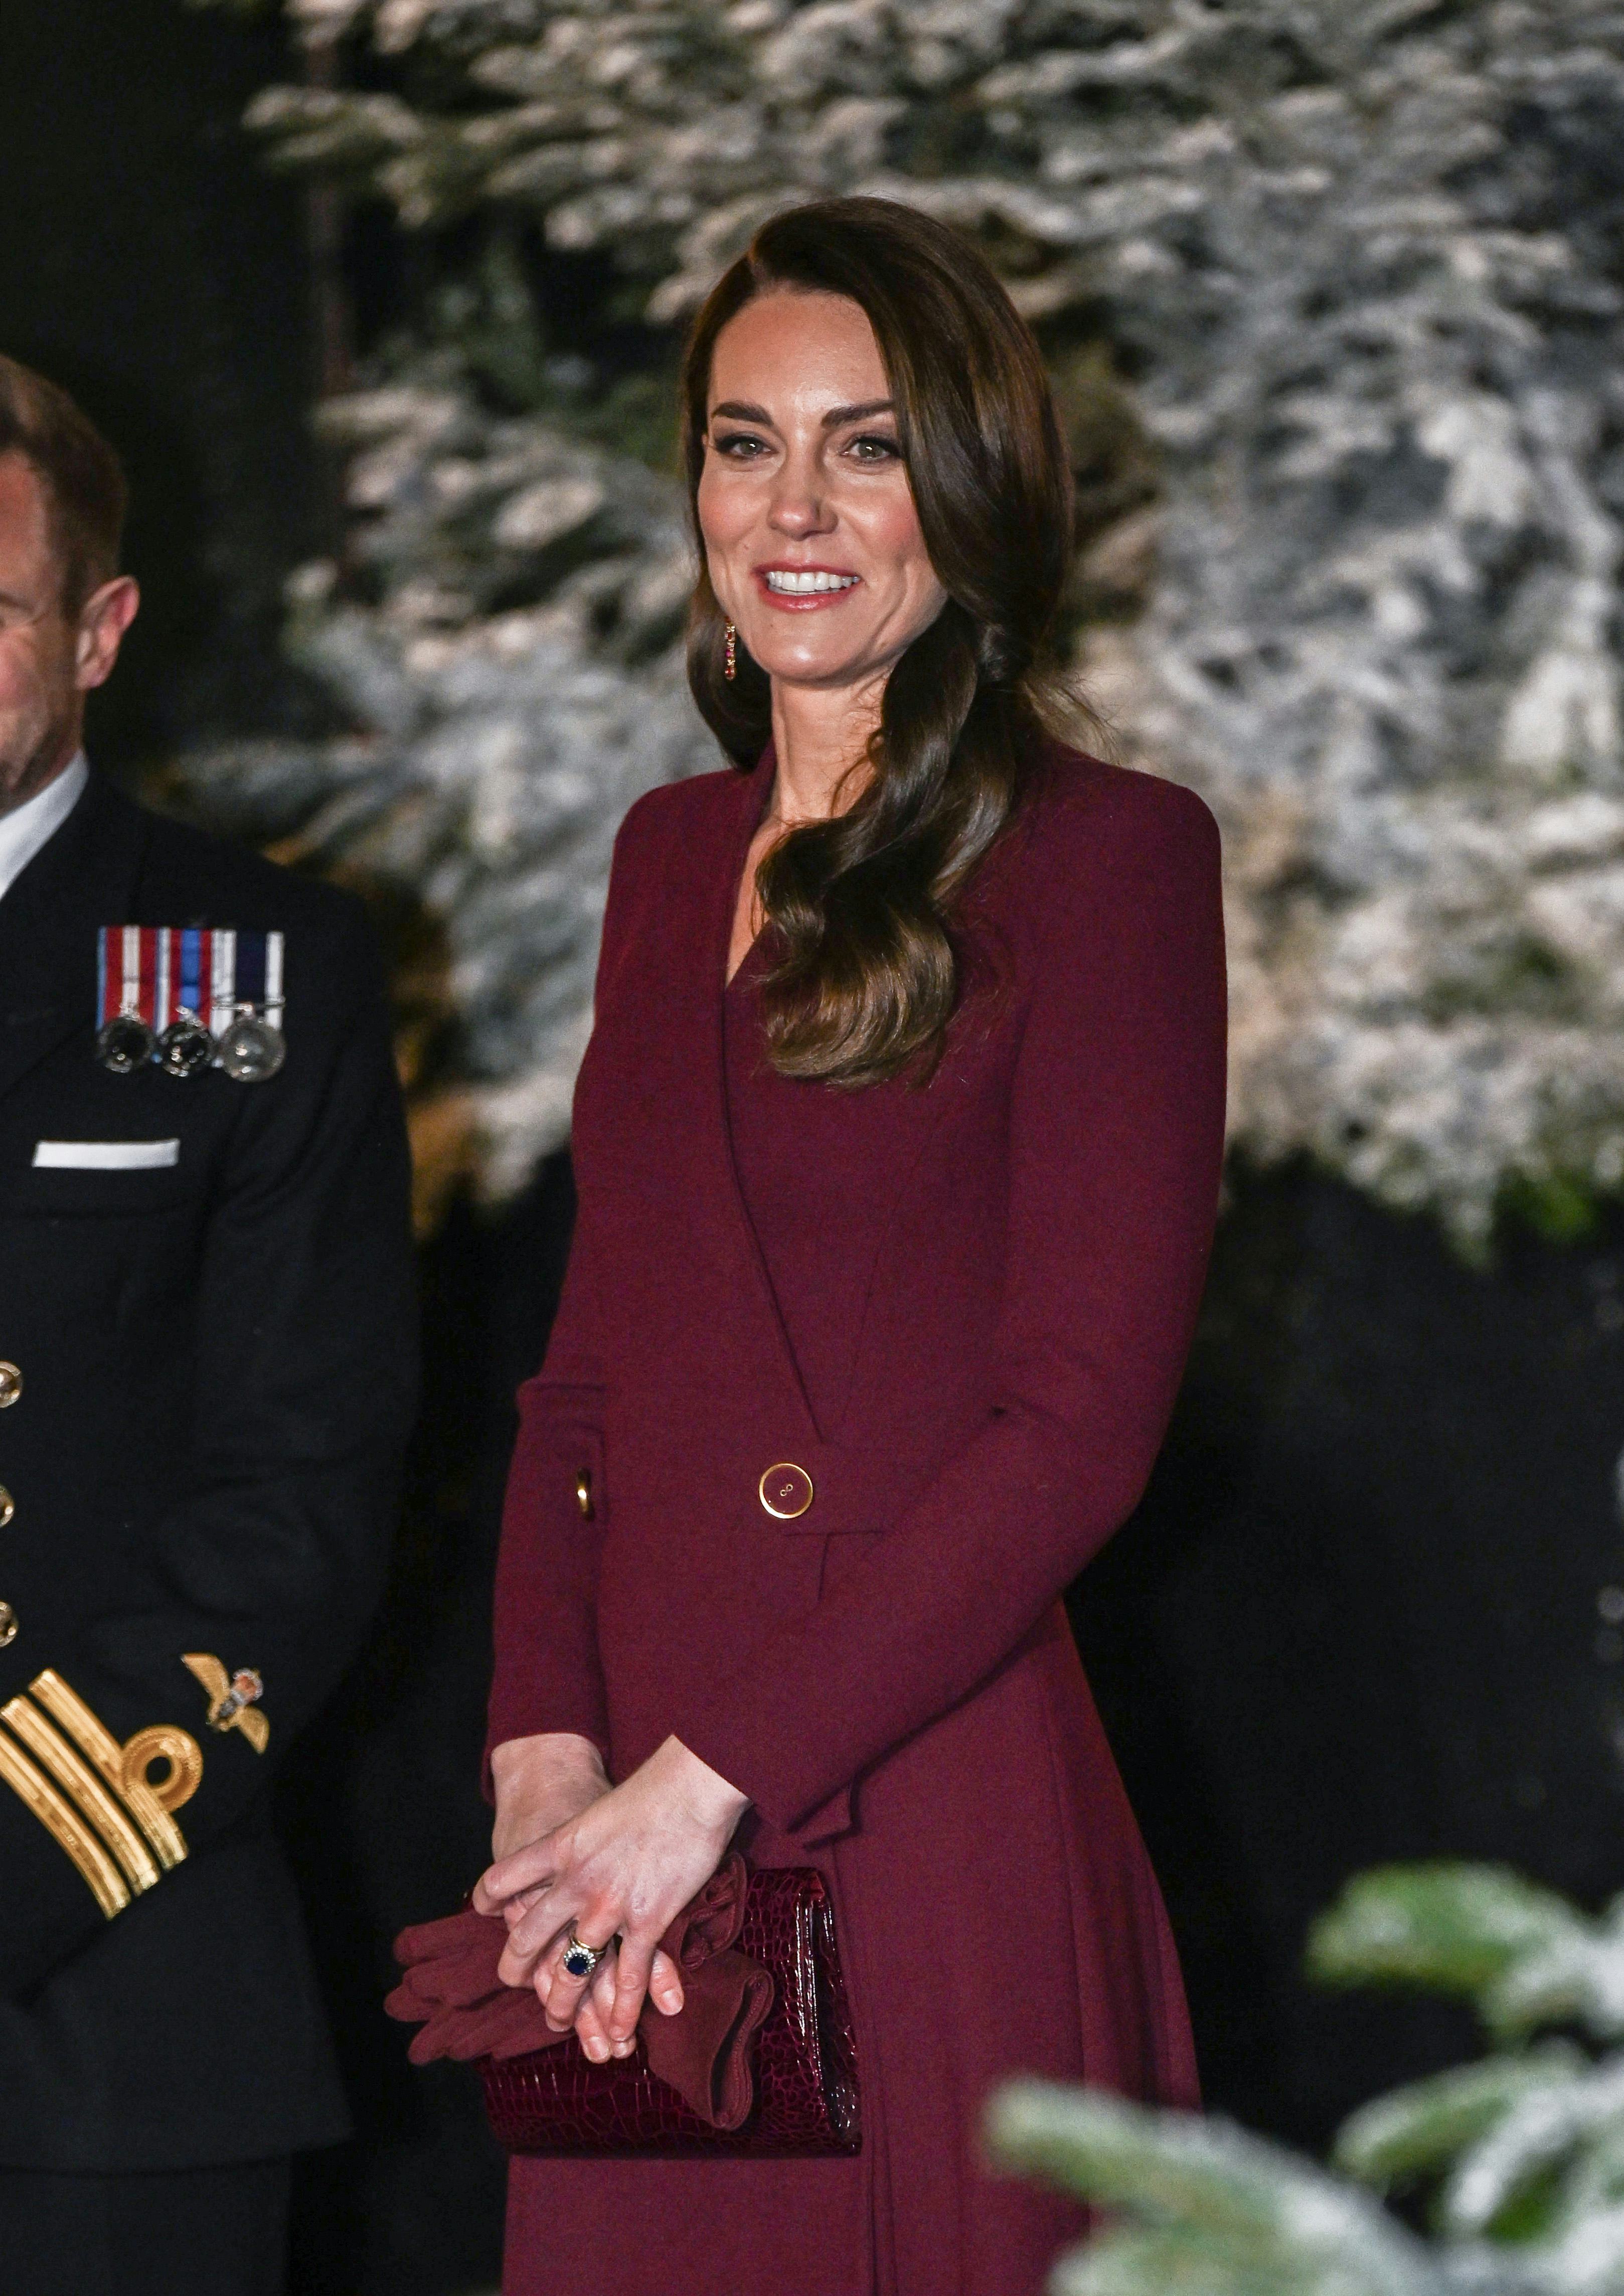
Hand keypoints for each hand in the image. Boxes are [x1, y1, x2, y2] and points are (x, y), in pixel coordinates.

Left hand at [473, 1734, 750, 2058]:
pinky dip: (623, 2008)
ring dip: (564, 2003)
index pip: (506, 1877)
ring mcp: (607, 1906)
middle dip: (517, 1966)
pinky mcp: (646, 1922)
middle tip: (514, 1983)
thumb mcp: (598, 1810)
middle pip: (530, 1934)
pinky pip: (628, 1976)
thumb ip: (585, 1838)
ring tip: (558, 2022)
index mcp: (560, 1846)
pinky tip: (620, 2029)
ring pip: (573, 1968)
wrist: (690, 1786)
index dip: (490, 1895)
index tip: (485, 1908)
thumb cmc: (653, 1789)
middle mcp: (574, 1882)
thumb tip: (582, 1852)